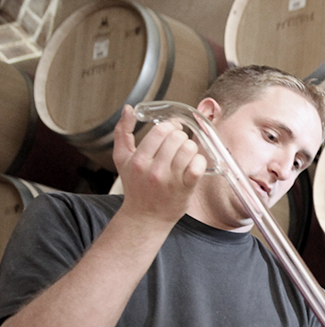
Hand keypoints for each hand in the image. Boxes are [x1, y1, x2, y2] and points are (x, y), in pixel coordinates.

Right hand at [113, 105, 205, 225]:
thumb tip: (128, 109)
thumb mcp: (122, 159)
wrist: (145, 216)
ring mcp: (170, 179)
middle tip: (179, 143)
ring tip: (186, 154)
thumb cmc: (135, 186)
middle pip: (177, 137)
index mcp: (138, 160)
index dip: (171, 126)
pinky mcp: (185, 188)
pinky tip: (194, 164)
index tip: (173, 130)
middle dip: (181, 136)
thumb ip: (122, 133)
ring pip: (189, 149)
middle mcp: (153, 169)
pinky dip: (199, 161)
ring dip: (191, 148)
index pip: (161, 130)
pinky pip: (198, 166)